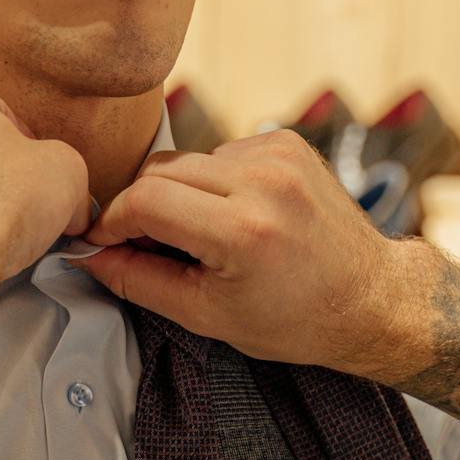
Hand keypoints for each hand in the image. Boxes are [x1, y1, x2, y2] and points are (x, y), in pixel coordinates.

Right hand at [79, 130, 418, 377]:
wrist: (370, 297)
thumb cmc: (296, 318)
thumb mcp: (207, 315)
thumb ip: (138, 281)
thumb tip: (89, 255)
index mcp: (243, 230)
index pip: (144, 199)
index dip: (112, 221)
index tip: (102, 242)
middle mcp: (263, 181)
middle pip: (160, 171)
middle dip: (140, 207)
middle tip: (144, 245)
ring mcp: (279, 154)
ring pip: (187, 159)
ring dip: (178, 193)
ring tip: (199, 236)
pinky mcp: (286, 141)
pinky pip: (220, 151)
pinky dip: (212, 180)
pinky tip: (232, 213)